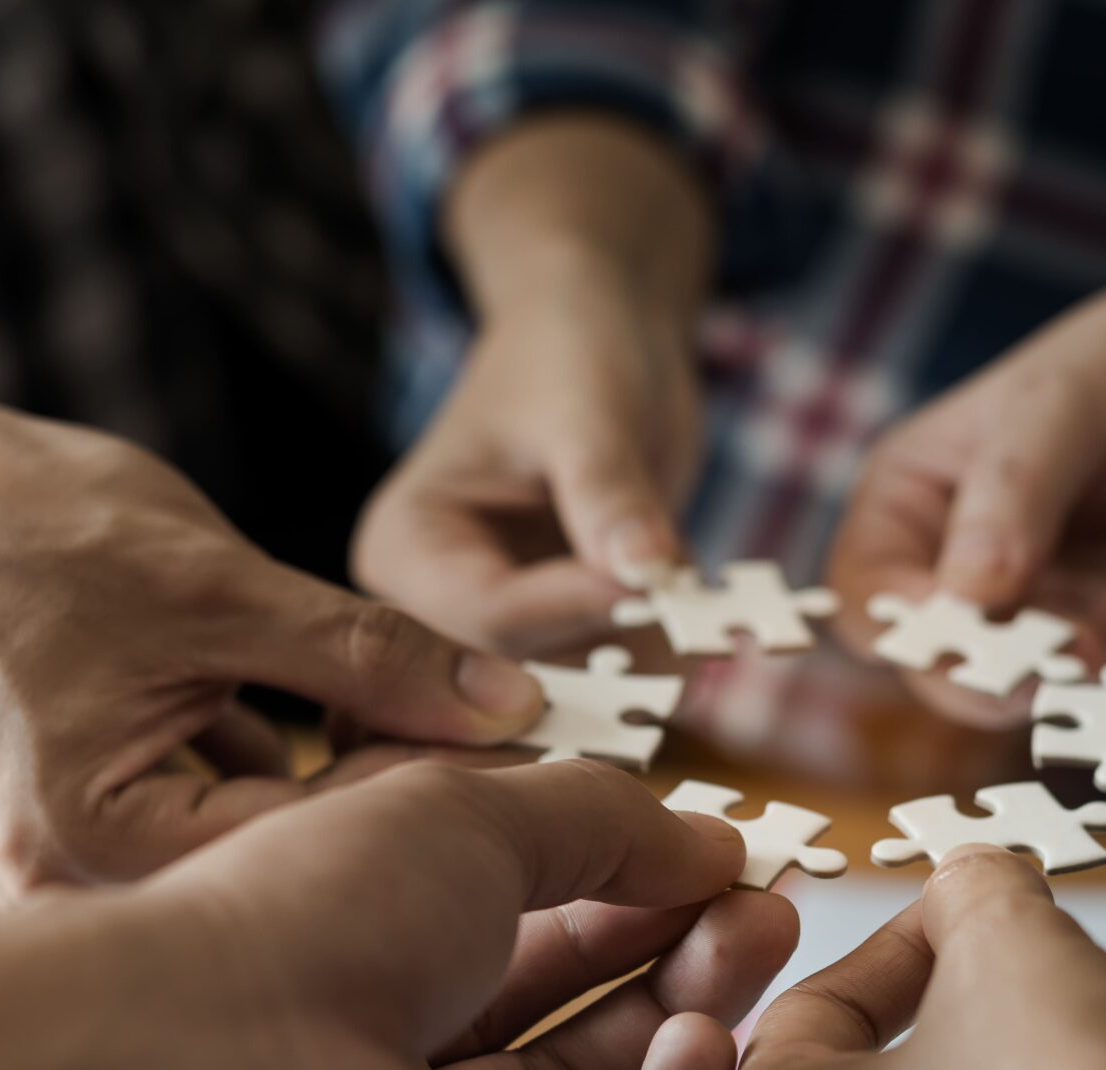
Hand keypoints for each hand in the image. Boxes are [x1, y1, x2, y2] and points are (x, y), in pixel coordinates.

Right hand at [0, 391, 549, 902]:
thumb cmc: (30, 526)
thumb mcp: (220, 584)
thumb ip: (371, 656)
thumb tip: (514, 709)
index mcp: (92, 845)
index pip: (301, 852)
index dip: (428, 800)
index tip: (543, 763)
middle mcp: (72, 888)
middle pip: (279, 867)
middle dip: (391, 803)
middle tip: (520, 753)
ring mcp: (77, 870)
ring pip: (259, 845)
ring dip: (349, 790)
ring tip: (458, 734)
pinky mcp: (96, 834)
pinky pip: (220, 819)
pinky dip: (286, 775)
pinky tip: (369, 733)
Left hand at [169, 761, 794, 1069]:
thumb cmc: (314, 930)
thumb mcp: (468, 820)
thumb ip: (600, 825)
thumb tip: (713, 844)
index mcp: (375, 1014)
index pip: (544, 989)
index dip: (646, 937)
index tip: (737, 887)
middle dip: (680, 1010)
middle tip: (766, 934)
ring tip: (706, 1045)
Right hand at [354, 270, 699, 655]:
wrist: (600, 344)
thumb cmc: (572, 353)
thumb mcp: (590, 410)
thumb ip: (611, 494)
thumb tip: (646, 571)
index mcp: (407, 545)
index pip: (484, 612)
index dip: (576, 607)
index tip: (657, 585)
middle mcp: (437, 607)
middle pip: (524, 673)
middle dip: (614, 643)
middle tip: (698, 614)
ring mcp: (500, 632)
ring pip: (579, 690)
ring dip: (648, 654)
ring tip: (693, 589)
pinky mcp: (560, 641)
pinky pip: (614, 678)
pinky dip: (663, 651)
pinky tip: (696, 607)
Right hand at [828, 275, 1105, 714]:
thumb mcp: (1061, 403)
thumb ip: (1011, 496)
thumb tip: (965, 598)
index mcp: (911, 508)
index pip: (870, 601)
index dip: (905, 630)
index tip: (963, 631)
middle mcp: (965, 578)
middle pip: (945, 668)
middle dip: (1002, 671)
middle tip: (1066, 653)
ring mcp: (1046, 616)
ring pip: (1040, 683)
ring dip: (1095, 652)